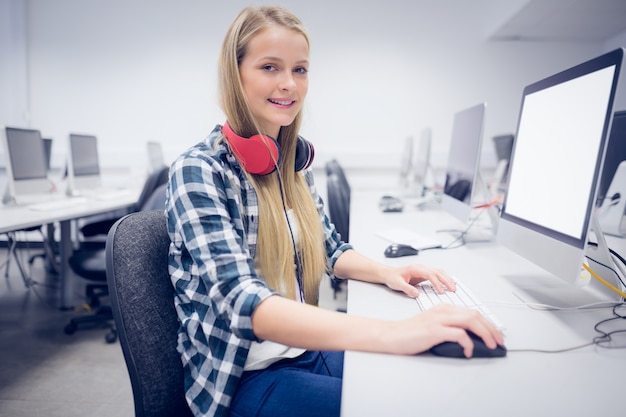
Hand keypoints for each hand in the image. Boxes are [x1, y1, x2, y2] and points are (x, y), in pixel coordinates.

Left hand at [384, 263, 455, 297]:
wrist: (389, 273)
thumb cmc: (393, 277)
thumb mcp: (397, 284)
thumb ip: (407, 289)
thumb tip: (417, 294)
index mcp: (415, 269)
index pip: (430, 274)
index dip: (437, 283)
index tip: (441, 291)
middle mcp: (421, 268)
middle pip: (437, 272)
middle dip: (446, 280)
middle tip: (453, 289)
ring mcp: (423, 270)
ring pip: (439, 272)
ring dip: (447, 278)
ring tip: (454, 287)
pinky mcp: (424, 274)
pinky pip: (437, 274)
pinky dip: (444, 278)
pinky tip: (450, 282)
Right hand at [384, 304, 503, 356]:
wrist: (391, 335)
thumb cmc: (409, 333)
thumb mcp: (433, 326)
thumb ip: (449, 328)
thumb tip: (469, 340)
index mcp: (443, 308)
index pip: (472, 312)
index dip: (488, 323)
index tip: (495, 334)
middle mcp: (443, 310)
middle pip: (475, 315)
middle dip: (491, 328)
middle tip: (498, 340)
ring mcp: (438, 319)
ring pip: (471, 321)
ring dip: (486, 333)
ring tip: (491, 345)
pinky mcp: (434, 330)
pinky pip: (459, 334)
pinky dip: (468, 343)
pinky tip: (468, 351)